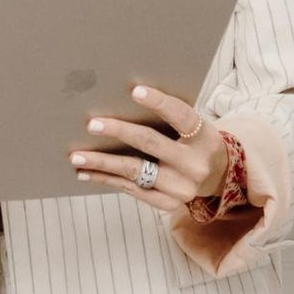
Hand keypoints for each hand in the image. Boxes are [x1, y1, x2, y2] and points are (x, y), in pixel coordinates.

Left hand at [73, 85, 229, 212]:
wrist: (218, 178)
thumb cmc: (195, 142)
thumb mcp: (194, 126)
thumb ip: (169, 116)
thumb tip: (120, 99)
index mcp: (203, 137)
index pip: (181, 116)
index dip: (159, 102)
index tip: (135, 90)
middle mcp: (194, 164)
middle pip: (151, 144)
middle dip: (118, 131)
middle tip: (91, 124)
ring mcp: (181, 188)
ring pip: (134, 171)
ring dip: (101, 163)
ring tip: (76, 156)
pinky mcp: (167, 204)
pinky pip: (130, 189)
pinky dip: (106, 179)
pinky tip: (86, 172)